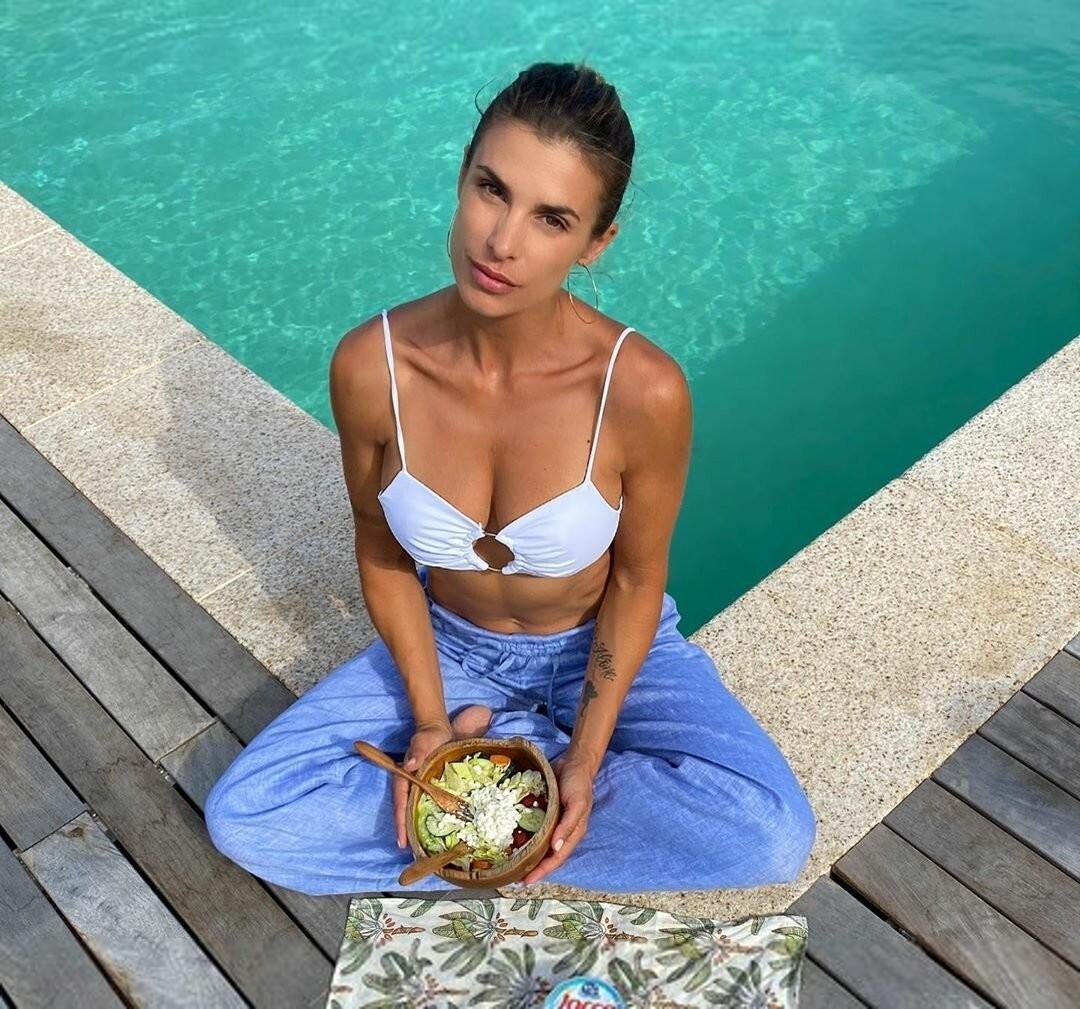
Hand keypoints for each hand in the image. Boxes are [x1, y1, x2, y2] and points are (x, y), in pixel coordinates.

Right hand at [394, 718, 452, 848]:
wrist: (438, 730)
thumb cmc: (429, 736)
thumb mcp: (424, 742)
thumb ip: (418, 752)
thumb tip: (410, 765)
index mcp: (404, 777)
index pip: (400, 803)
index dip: (401, 822)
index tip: (401, 841)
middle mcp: (409, 785)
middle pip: (406, 812)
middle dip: (406, 832)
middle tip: (411, 852)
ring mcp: (418, 787)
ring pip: (415, 810)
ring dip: (416, 827)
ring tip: (421, 848)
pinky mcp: (429, 786)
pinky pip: (427, 804)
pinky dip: (428, 817)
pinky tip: (436, 829)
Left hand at [518, 751, 595, 883]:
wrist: (575, 763)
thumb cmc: (579, 784)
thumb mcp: (577, 804)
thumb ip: (568, 826)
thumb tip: (556, 848)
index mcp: (573, 834)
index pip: (557, 858)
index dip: (543, 871)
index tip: (527, 881)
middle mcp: (563, 832)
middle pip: (548, 857)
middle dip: (534, 869)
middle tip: (515, 878)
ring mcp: (555, 824)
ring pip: (542, 846)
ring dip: (530, 856)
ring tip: (514, 865)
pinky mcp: (547, 815)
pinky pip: (537, 830)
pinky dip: (528, 839)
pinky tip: (516, 842)